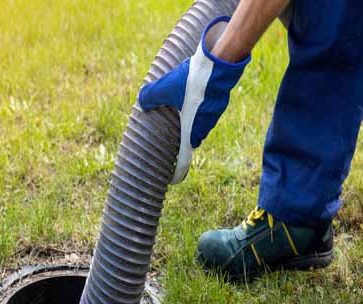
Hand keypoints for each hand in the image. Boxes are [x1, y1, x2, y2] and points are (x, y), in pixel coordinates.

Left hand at [138, 16, 249, 183]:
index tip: (172, 181)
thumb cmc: (192, 80)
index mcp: (189, 130)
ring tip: (178, 114)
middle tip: (169, 141)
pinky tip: (190, 96)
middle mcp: (203, 127)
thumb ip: (150, 96)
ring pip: (198, 126)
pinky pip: (205, 113)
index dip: (178, 172)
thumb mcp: (164, 87)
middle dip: (180, 143)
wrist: (220, 63)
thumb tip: (142, 102)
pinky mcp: (218, 104)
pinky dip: (197, 110)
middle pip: (190, 140)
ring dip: (189, 123)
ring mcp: (213, 116)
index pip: (184, 159)